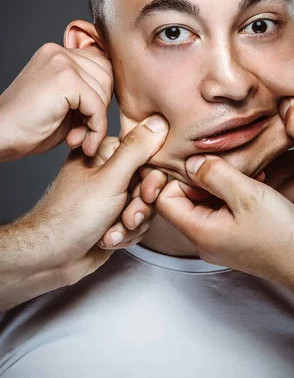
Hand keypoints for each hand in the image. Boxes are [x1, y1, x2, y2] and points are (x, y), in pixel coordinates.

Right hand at [0, 41, 112, 159]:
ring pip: (104, 92)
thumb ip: (86, 93)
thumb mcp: (63, 103)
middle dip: (100, 108)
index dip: (100, 97)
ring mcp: (62, 62)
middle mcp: (60, 52)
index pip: (101, 67)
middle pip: (107, 77)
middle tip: (82, 133)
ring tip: (77, 138)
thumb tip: (116, 94)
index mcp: (58, 53)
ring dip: (96, 122)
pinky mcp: (65, 79)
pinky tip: (80, 143)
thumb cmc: (28, 126)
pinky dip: (95, 129)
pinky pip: (97, 106)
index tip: (87, 121)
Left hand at [1, 115, 167, 309]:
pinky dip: (126, 235)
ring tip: (111, 233)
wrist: (49, 258)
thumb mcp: (109, 179)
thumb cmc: (69, 218)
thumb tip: (159, 120)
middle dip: (141, 206)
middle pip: (150, 184)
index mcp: (104, 153)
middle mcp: (109, 172)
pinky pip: (138, 224)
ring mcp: (112, 196)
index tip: (147, 193)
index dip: (152, 178)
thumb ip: (136, 149)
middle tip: (128, 218)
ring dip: (132, 224)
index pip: (148, 156)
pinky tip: (107, 240)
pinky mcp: (114, 219)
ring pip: (146, 206)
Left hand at [155, 154, 293, 292]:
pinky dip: (231, 195)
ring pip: (203, 203)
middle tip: (225, 167)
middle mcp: (202, 240)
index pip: (164, 200)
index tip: (201, 165)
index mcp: (199, 232)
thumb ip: (214, 174)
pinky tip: (252, 185)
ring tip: (243, 176)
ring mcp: (217, 241)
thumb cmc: (281, 234)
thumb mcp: (247, 194)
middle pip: (182, 201)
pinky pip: (219, 211)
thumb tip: (190, 161)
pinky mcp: (231, 239)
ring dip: (219, 185)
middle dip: (201, 178)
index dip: (177, 178)